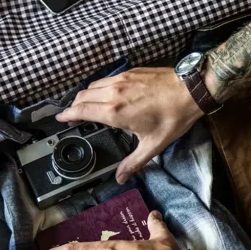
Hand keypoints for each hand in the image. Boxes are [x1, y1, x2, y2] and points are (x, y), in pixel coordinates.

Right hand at [57, 67, 202, 182]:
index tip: (60, 118)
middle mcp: (114, 93)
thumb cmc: (173, 117)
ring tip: (87, 105)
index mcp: (115, 113)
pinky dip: (100, 87)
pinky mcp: (130, 72)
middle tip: (73, 115)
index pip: (81, 111)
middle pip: (82, 96)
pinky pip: (106, 79)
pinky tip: (106, 95)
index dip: (67, 115)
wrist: (190, 91)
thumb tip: (120, 177)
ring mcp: (121, 80)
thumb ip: (133, 162)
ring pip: (93, 85)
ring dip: (86, 95)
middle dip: (74, 106)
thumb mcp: (153, 145)